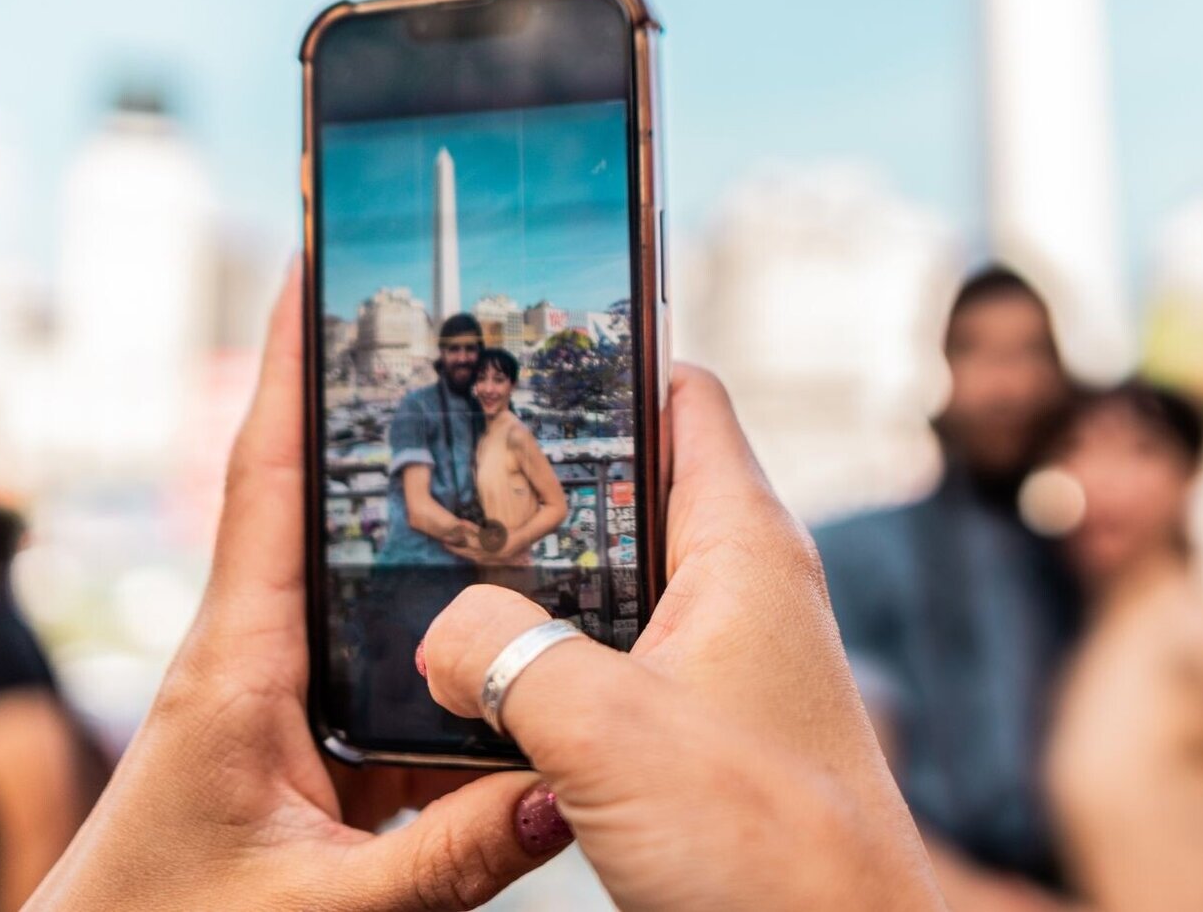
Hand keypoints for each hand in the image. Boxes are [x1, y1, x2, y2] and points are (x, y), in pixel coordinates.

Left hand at [27, 271, 567, 910]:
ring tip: (526, 475)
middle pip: (328, 509)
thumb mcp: (318, 908)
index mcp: (235, 665)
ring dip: (441, 544)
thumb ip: (447, 860)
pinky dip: (457, 660)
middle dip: (385, 417)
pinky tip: (527, 658)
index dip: (291, 366)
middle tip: (459, 335)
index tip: (316, 262)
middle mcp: (256, 660)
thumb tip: (566, 791)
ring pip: (378, 600)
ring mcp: (283, 701)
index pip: (266, 480)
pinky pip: (401, 684)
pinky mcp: (309, 751)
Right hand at [420, 366, 941, 911]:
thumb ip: (508, 655)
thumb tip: (444, 638)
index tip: (513, 353)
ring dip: (530, 589)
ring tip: (427, 577)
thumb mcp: (610, 731)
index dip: (604, 362)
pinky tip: (478, 692)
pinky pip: (609, 668)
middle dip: (535, 484)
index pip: (682, 399)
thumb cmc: (774, 849)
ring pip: (610, 589)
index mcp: (744, 545)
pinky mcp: (700, 733)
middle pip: (631, 491)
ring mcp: (721, 662)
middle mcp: (740, 589)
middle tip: (436, 472)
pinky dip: (546, 667)